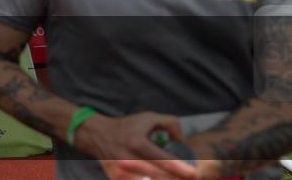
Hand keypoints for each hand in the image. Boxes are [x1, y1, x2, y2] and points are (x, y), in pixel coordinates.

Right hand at [75, 112, 196, 179]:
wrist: (97, 135)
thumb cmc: (126, 127)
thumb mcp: (147, 118)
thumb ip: (169, 123)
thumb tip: (182, 140)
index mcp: (137, 143)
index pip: (164, 160)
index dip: (181, 169)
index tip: (194, 173)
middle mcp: (129, 160)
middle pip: (160, 176)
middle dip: (177, 178)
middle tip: (189, 177)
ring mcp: (122, 173)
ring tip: (174, 177)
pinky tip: (156, 177)